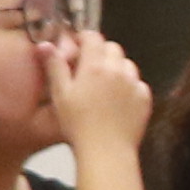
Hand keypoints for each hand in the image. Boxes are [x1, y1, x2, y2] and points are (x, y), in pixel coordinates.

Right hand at [45, 28, 156, 161]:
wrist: (106, 152)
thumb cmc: (78, 125)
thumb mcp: (60, 94)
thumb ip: (55, 66)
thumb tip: (45, 44)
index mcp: (95, 66)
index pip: (93, 37)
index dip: (85, 38)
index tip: (79, 47)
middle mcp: (118, 70)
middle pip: (112, 48)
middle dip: (101, 52)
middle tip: (89, 68)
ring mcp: (134, 84)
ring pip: (127, 64)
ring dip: (117, 68)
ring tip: (105, 84)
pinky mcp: (144, 98)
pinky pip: (138, 83)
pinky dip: (129, 86)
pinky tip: (118, 100)